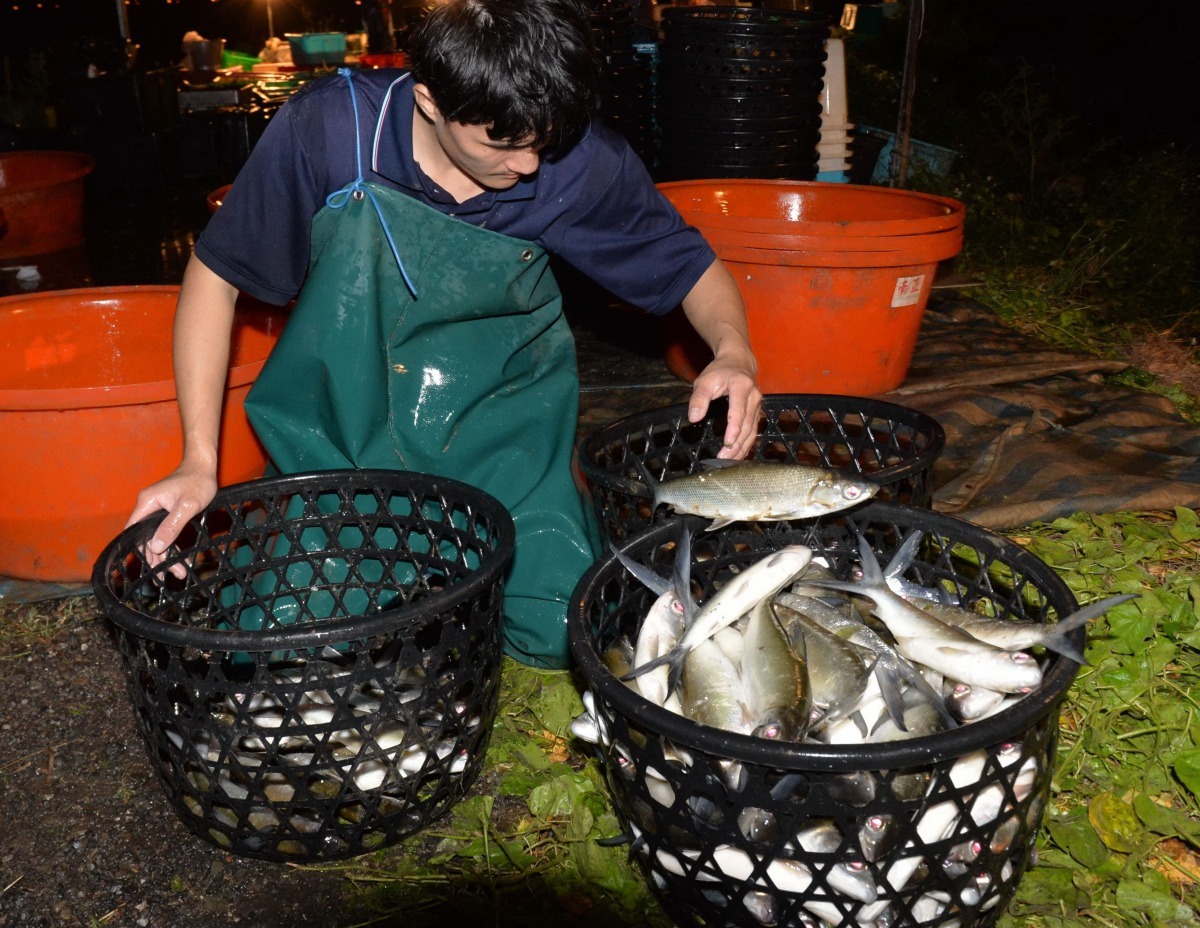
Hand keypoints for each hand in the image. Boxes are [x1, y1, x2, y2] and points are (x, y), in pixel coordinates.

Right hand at [125, 463, 217, 579]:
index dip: (140, 551)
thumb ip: (171, 526)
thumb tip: (156, 546)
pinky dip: (171, 544)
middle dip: (157, 558)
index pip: (134, 532)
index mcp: (147, 504)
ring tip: (178, 572)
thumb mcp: (187, 506)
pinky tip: (180, 558)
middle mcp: (147, 507)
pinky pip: (164, 531)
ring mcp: (156, 509)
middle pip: (146, 538)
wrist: (204, 466)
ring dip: (166, 555)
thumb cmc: (197, 482)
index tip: (151, 568)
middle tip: (168, 576)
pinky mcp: (166, 511)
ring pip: (156, 537)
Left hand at [688, 354, 762, 459]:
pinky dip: (747, 444)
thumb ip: (698, 399)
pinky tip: (739, 454)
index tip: (727, 443)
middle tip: (724, 458)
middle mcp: (754, 396)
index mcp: (741, 386)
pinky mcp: (757, 411)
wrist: (739, 362)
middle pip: (747, 424)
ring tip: (730, 461)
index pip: (739, 411)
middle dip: (737, 444)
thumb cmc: (719, 371)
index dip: (733, 428)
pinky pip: (754, 430)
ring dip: (742, 447)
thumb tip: (694, 418)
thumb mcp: (704, 381)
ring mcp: (758, 405)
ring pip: (752, 430)